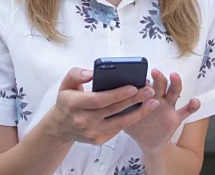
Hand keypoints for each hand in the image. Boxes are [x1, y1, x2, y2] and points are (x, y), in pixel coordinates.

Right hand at [43, 67, 158, 144]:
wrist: (60, 127)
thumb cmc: (67, 100)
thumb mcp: (66, 83)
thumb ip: (76, 74)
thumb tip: (91, 73)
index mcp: (74, 104)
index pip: (98, 99)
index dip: (117, 94)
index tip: (133, 87)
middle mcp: (83, 120)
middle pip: (113, 110)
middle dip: (134, 100)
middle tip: (149, 90)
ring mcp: (91, 132)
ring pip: (120, 123)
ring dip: (139, 112)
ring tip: (153, 102)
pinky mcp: (98, 140)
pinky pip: (118, 129)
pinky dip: (132, 119)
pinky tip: (143, 110)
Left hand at [123, 69, 199, 153]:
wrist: (146, 141)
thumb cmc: (134, 123)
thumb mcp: (124, 114)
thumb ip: (118, 104)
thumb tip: (101, 94)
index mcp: (145, 96)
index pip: (146, 83)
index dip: (143, 79)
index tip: (138, 74)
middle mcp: (157, 98)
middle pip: (160, 84)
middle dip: (158, 78)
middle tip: (154, 72)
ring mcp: (168, 107)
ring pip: (174, 92)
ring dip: (175, 83)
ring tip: (175, 76)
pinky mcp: (175, 118)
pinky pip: (186, 111)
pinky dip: (192, 106)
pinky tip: (195, 101)